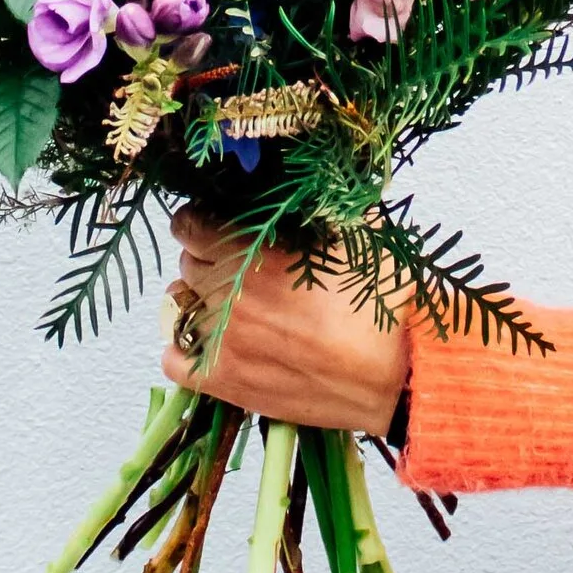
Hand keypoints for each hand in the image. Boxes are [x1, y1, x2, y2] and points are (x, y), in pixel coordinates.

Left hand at [160, 210, 411, 430]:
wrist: (398, 373)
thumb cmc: (381, 302)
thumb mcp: (357, 233)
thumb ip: (317, 209)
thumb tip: (301, 190)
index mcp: (251, 250)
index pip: (190, 226)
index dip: (200, 224)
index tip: (214, 228)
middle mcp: (227, 292)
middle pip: (189, 266)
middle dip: (208, 263)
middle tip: (239, 271)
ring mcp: (221, 340)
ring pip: (180, 310)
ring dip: (198, 304)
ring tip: (230, 309)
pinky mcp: (225, 382)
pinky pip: (174, 362)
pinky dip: (185, 351)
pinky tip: (212, 346)